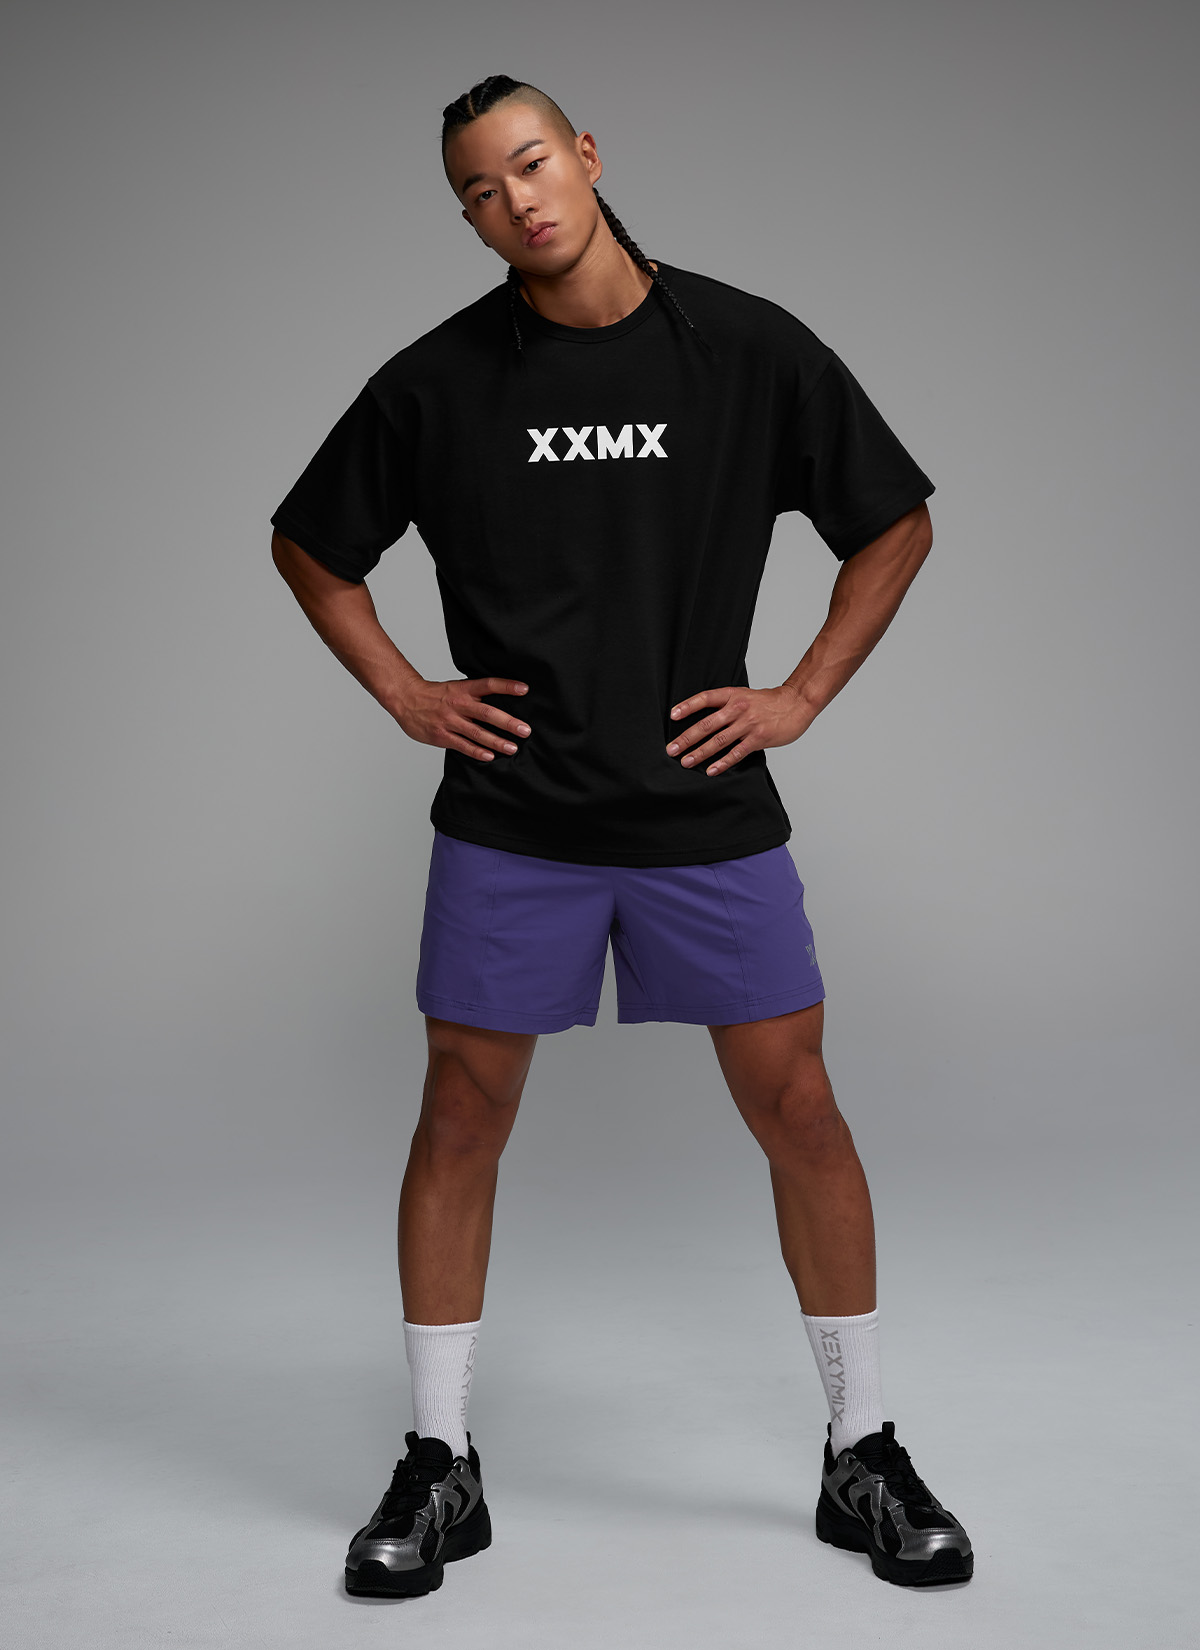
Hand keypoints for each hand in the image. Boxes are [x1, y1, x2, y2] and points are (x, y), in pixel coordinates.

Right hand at [394, 676, 531, 761]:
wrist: (406, 699)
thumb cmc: (435, 696)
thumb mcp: (456, 688)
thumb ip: (475, 696)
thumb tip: (502, 703)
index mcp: (464, 690)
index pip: (488, 685)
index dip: (507, 686)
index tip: (524, 689)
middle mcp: (458, 705)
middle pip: (487, 713)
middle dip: (508, 722)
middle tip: (525, 730)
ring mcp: (449, 721)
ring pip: (476, 732)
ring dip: (496, 741)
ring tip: (512, 748)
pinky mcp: (442, 736)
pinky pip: (462, 745)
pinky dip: (477, 751)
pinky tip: (490, 756)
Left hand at [665, 684, 810, 775]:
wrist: (796, 703)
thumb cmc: (769, 702)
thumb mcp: (744, 696)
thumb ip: (726, 706)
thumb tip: (704, 721)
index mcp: (732, 695)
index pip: (705, 698)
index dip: (688, 706)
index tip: (672, 715)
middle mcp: (737, 709)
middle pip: (706, 724)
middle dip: (686, 738)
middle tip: (671, 750)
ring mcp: (748, 724)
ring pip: (718, 741)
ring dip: (699, 753)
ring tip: (686, 762)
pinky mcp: (759, 738)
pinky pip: (737, 753)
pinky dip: (723, 763)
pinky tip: (711, 770)